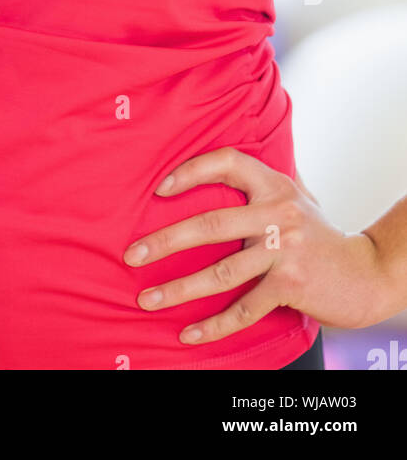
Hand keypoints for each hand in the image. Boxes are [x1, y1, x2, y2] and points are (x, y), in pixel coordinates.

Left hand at [122, 146, 390, 344]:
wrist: (364, 273)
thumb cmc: (318, 233)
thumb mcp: (295, 196)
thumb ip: (260, 184)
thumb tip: (213, 168)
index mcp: (274, 184)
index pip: (227, 162)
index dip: (191, 170)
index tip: (160, 189)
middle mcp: (278, 212)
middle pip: (211, 223)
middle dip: (166, 240)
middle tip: (132, 254)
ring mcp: (284, 250)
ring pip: (221, 272)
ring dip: (178, 289)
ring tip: (147, 299)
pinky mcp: (290, 286)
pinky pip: (243, 309)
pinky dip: (213, 325)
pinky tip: (189, 333)